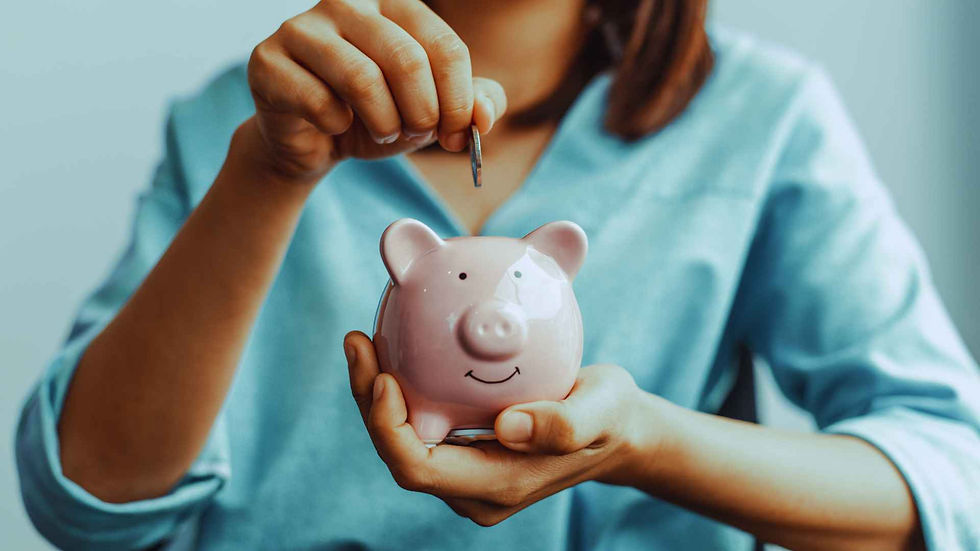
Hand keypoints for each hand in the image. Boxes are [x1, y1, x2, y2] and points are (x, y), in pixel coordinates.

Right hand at [243, 0, 506, 181]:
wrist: (313, 141)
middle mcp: (346, 2)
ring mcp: (302, 28)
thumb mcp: (432, 111)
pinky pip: (319, 102)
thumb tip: (483, 116)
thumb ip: (471, 105)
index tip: (457, 135)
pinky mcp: (268, 62)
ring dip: (384, 122)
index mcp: (393, 3)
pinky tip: (337, 126)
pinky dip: (338, 127)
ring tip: (384, 132)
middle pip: (407, 60)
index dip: (458, 101)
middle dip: (422, 113)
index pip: (445, 46)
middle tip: (417, 134)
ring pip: (362, 79)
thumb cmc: (377, 116)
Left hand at [343, 331, 660, 525]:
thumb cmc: (610, 418)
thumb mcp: (603, 411)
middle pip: (398, 453)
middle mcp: (472, 488)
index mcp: (497, 486)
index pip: (418, 469)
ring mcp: (465, 473)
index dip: (388, 428)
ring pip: (402, 438)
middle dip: (368, 402)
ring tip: (363, 340)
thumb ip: (564, 425)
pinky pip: (418, 424)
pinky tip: (394, 347)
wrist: (616, 430)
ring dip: (375, 393)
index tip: (384, 376)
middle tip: (359, 341)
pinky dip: (400, 389)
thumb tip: (506, 427)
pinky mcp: (464, 452)